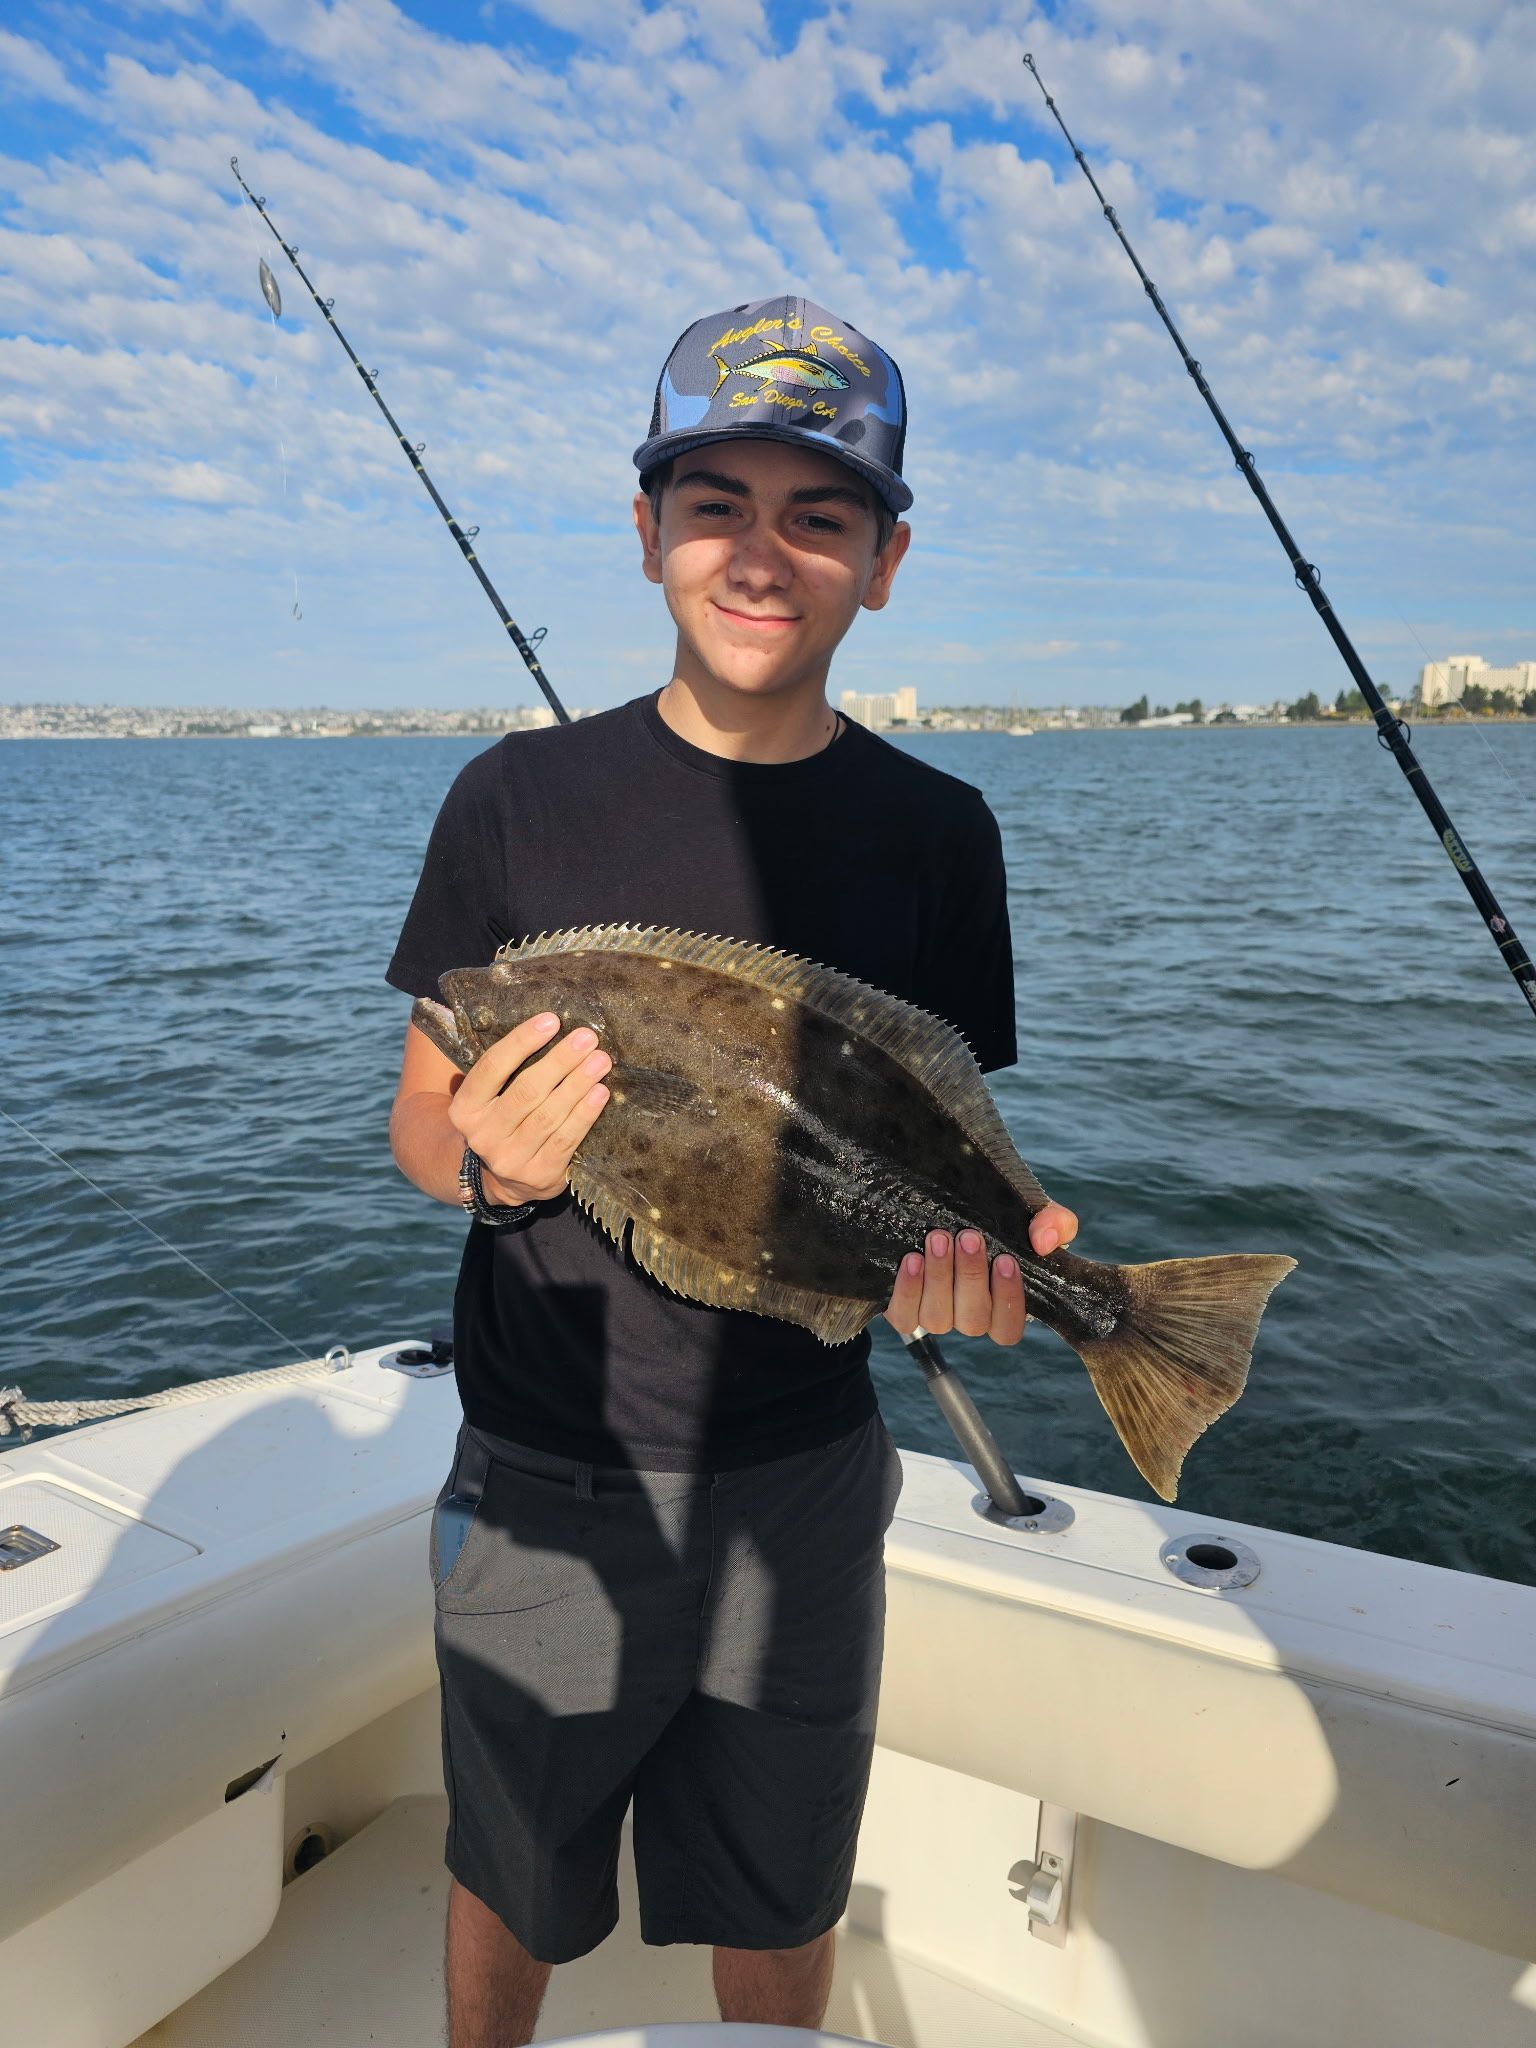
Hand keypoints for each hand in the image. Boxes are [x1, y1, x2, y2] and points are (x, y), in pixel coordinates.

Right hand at [447, 1011, 611, 1202]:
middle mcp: (483, 1135)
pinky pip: (566, 1139)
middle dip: (560, 1060)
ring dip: (578, 1084)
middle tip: (587, 1038)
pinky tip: (600, 1092)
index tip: (551, 1021)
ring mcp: (510, 1158)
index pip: (492, 1067)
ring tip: (600, 1060)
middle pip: (526, 1090)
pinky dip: (585, 1114)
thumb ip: (504, 1070)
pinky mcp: (539, 1175)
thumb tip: (545, 1027)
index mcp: (464, 1109)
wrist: (504, 1180)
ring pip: (549, 1115)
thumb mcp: (488, 1099)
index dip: (521, 1041)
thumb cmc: (503, 1120)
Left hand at [882, 1203, 1079, 1345]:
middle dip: (970, 1278)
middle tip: (969, 1237)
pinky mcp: (905, 1307)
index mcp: (1003, 1305)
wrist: (946, 1200)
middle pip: (972, 1320)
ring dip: (939, 1278)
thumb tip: (1045, 1242)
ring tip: (938, 1239)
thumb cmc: (998, 1217)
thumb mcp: (1032, 1214)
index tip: (1005, 1260)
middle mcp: (969, 1316)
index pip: (1009, 1329)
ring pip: (937, 1319)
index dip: (1008, 1301)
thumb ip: (1055, 1223)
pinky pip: (904, 1317)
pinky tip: (912, 1259)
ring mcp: (936, 1314)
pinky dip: (907, 1291)